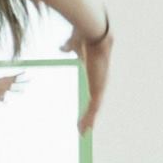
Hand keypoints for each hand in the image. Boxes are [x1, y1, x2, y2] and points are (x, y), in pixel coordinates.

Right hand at [65, 10, 112, 132]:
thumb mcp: (73, 45)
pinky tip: (83, 129)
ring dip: (88, 121)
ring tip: (82, 132)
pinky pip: (94, 108)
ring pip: (95, 108)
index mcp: (95, 73)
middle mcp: (100, 80)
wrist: (92, 31)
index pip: (93, 92)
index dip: (89, 103)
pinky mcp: (99, 87)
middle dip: (90, 116)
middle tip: (84, 128)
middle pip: (95, 103)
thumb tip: (62, 48)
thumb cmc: (83, 34)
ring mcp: (101, 85)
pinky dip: (88, 120)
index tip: (85, 112)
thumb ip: (69, 48)